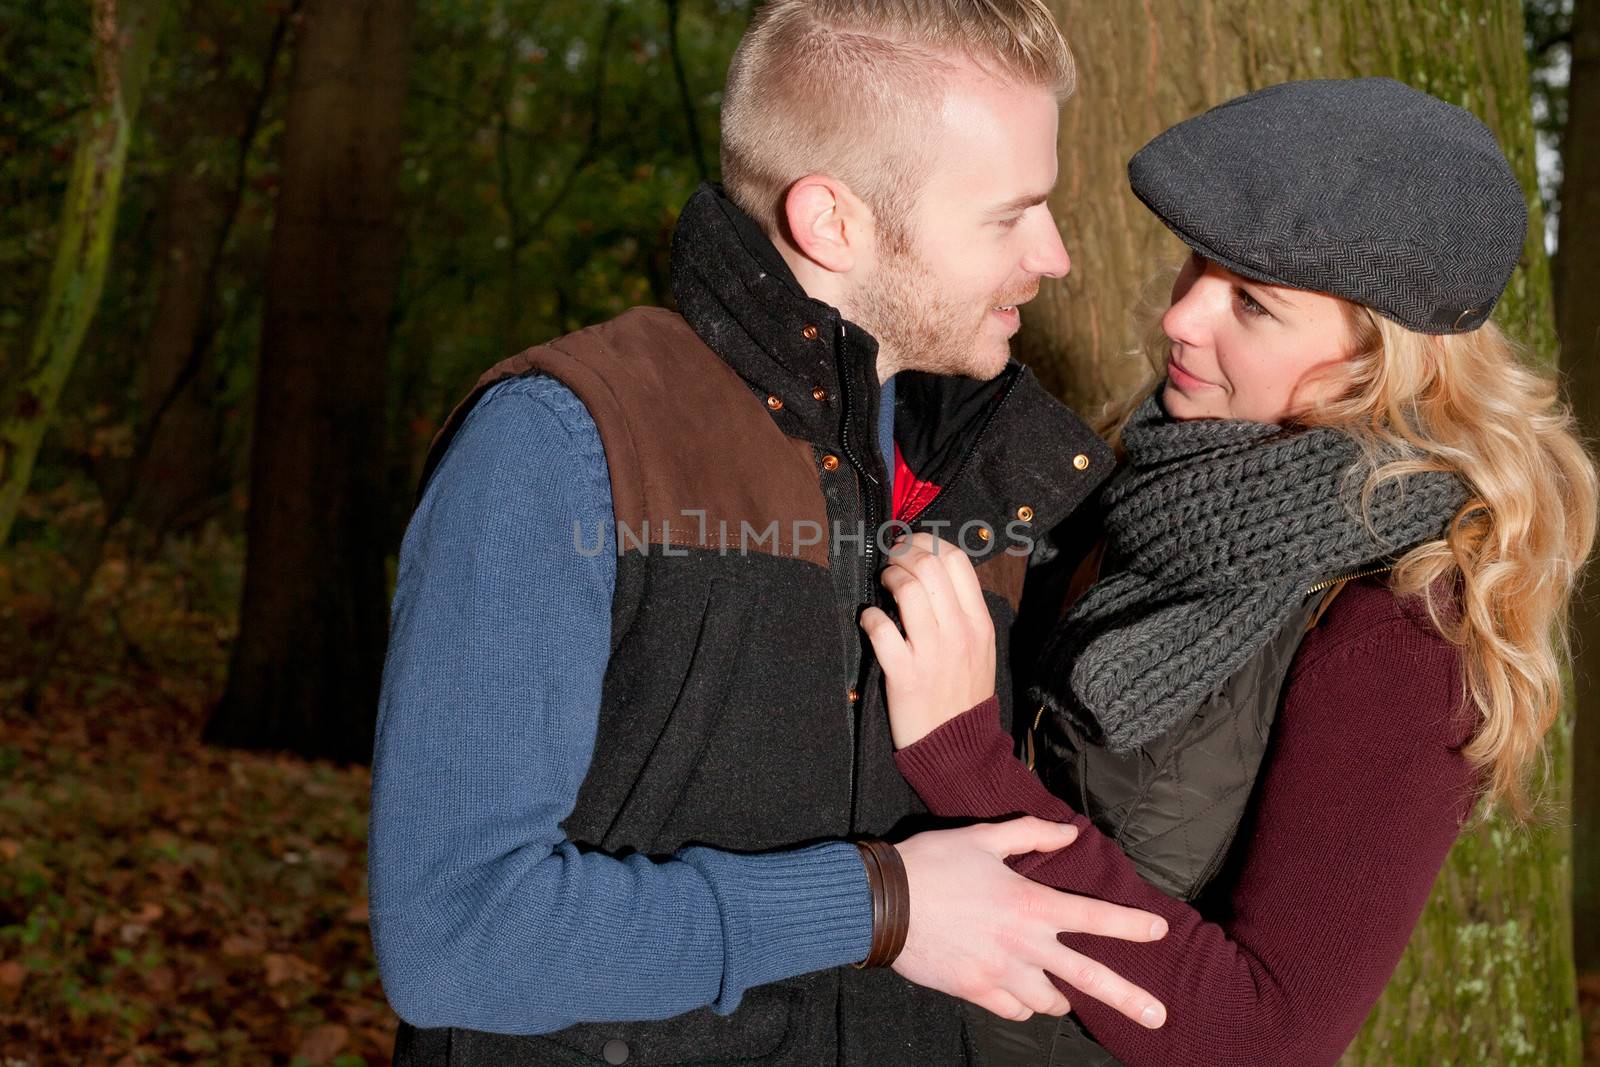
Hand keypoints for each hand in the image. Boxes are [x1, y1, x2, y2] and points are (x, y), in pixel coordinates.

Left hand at [861, 532, 995, 747]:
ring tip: (883, 585)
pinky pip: (882, 630)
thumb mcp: (979, 649)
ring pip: (909, 590)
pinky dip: (870, 618)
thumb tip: (933, 574)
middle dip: (903, 553)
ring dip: (889, 578)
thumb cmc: (963, 696)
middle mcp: (959, 633)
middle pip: (930, 566)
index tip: (912, 545)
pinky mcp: (905, 675)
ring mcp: (933, 653)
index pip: (958, 561)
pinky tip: (870, 621)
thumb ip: (963, 612)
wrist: (958, 748)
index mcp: (979, 623)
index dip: (929, 542)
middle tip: (891, 561)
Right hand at [891, 817, 1167, 1027]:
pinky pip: (1014, 1010)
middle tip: (1159, 1017)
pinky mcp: (975, 991)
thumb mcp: (983, 837)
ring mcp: (1000, 973)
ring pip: (1049, 1001)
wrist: (881, 903)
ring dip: (1059, 996)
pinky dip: (1022, 1004)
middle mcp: (1023, 944)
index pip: (1093, 916)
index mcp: (1029, 903)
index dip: (1130, 925)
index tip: (1158, 931)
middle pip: (1088, 976)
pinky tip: (1018, 992)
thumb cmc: (932, 863)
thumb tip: (1069, 834)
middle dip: (1129, 998)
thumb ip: (1030, 833)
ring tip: (1061, 992)